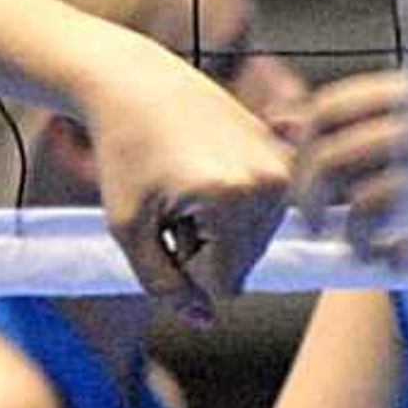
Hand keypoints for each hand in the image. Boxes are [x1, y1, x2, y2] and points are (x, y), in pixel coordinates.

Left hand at [82, 48, 292, 322]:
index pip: (225, 285)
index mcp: (233, 201)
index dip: (182, 266)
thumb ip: (161, 284)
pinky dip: (233, 204)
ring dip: (218, 229)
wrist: (134, 85)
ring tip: (186, 184)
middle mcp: (271, 182)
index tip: (160, 223)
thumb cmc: (122, 153)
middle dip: (203, 248)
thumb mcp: (127, 227)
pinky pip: (262, 210)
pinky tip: (204, 169)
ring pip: (256, 240)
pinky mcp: (285, 153)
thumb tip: (205, 322)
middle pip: (244, 263)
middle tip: (171, 199)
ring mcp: (284, 165)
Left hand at [292, 65, 407, 267]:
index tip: (302, 173)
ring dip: (352, 231)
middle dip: (310, 197)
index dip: (304, 143)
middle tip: (315, 225)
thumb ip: (359, 125)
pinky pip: (392, 222)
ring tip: (362, 248)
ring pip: (361, 193)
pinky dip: (379, 246)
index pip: (330, 107)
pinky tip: (390, 258)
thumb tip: (281, 123)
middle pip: (330, 154)